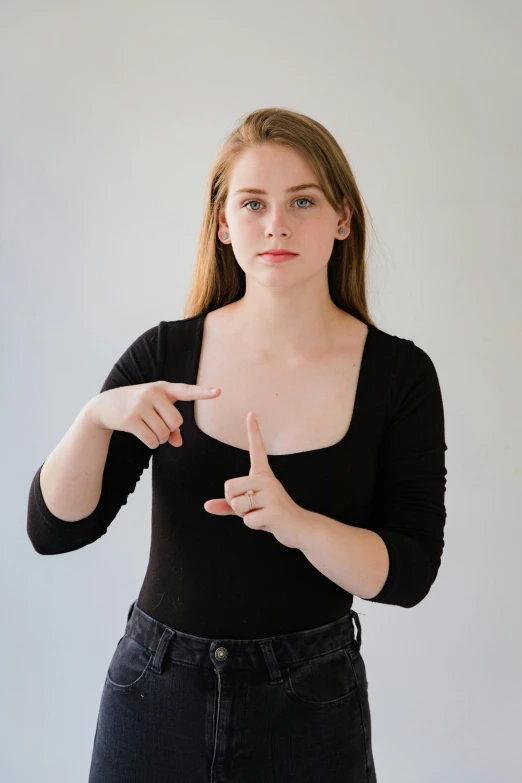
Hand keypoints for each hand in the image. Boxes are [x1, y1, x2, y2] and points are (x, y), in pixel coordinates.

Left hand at [203, 411, 311, 549]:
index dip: (253, 431)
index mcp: (262, 475)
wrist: (299, 528)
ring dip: (245, 516)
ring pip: (237, 505)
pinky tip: (267, 522)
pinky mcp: (275, 511)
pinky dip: (253, 525)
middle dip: (235, 504)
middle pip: (230, 487)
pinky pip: (247, 519)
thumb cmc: (272, 515)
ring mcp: (272, 494)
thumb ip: (228, 505)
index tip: (251, 413)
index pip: (257, 449)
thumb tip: (206, 506)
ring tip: (262, 514)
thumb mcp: (249, 507)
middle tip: (253, 509)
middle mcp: (267, 480)